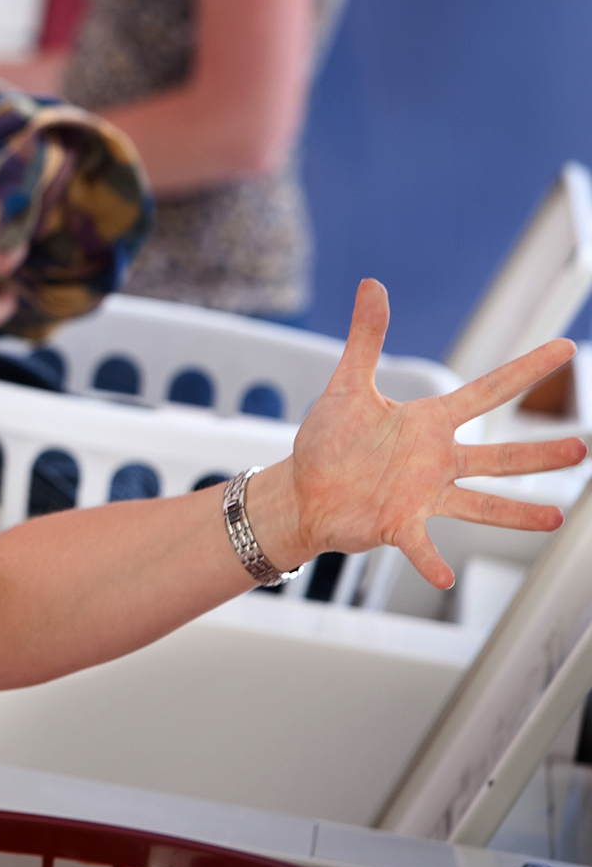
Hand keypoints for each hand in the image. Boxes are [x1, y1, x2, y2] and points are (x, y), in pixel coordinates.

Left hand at [267, 279, 584, 588]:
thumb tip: (371, 285)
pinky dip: (432, 562)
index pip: (486, 391)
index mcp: (427, 423)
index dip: (524, 371)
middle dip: (539, 453)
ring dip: (516, 512)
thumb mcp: (346, 386)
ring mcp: (422, 495)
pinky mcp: (399, 525)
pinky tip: (447, 581)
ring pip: (480, 503)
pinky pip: (422, 546)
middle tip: (583, 448)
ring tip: (555, 517)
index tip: (564, 348)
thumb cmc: (329, 442)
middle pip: (498, 455)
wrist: (302, 491)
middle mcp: (435, 461)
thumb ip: (365, 339)